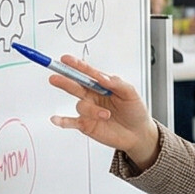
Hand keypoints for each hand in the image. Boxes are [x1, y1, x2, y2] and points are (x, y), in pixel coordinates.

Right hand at [46, 55, 161, 168]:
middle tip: (55, 77)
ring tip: (106, 115)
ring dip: (92, 110)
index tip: (66, 60)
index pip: (87, 73)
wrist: (138, 134)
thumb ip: (116, 83)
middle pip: (75, 86)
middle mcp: (92, 96)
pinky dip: (63, 121)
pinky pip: (72, 122)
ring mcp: (89, 111)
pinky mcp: (87, 125)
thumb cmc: (135, 111)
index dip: (76, 66)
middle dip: (65, 81)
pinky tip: (56, 119)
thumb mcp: (131, 93)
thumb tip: (103, 77)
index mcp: (102, 85)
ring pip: (81, 106)